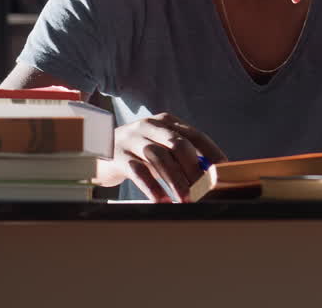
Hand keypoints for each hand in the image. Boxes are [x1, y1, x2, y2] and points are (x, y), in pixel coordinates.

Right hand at [103, 113, 227, 202]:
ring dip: (176, 182)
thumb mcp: (160, 148)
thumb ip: (182, 156)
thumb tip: (211, 174)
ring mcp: (132, 139)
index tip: (224, 171)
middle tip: (204, 189)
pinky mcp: (118, 156)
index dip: (211, 153)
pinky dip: (152, 188)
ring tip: (186, 200)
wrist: (97, 151)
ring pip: (160, 158)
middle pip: (178, 144)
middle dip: (194, 169)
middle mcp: (150, 125)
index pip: (195, 135)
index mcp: (166, 121)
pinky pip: (138, 172)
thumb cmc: (138, 153)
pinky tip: (162, 201)